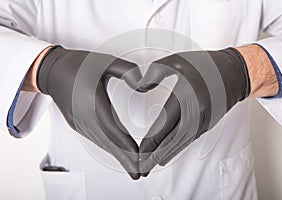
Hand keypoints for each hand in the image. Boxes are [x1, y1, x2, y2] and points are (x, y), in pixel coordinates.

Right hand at [36, 46, 142, 179]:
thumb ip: (127, 71)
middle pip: (107, 143)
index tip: (139, 158)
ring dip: (117, 156)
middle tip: (140, 174)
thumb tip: (144, 84)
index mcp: (92, 102)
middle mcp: (84, 117)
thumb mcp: (105, 61)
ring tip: (133, 168)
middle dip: (125, 159)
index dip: (126, 145)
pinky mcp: (77, 124)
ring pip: (101, 144)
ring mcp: (79, 123)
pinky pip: (95, 139)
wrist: (52, 70)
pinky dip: (108, 149)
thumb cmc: (79, 65)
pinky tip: (117, 154)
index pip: (112, 129)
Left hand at [138, 48, 250, 175]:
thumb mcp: (178, 61)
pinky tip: (167, 154)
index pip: (164, 126)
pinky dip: (176, 149)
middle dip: (155, 156)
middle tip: (142, 168)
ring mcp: (203, 122)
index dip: (151, 142)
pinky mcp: (207, 125)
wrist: (235, 73)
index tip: (139, 152)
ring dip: (165, 155)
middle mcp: (196, 115)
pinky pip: (189, 140)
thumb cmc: (206, 65)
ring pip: (181, 144)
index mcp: (186, 98)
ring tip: (151, 165)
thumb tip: (140, 86)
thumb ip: (156, 72)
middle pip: (172, 141)